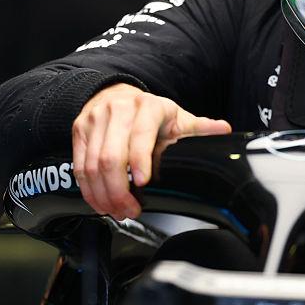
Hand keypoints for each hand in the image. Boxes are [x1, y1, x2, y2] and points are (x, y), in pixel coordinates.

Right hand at [71, 83, 230, 219]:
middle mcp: (117, 110)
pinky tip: (100, 202)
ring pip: (92, 166)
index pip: (140, 136)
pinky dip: (88, 190)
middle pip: (110, 158)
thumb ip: (199, 127)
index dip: (140, 161)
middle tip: (130, 210)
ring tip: (117, 211)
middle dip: (119, 191)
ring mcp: (94, 120)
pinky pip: (79, 166)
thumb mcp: (176, 116)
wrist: (115, 93)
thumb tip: (225, 131)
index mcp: (147, 107)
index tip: (144, 184)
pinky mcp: (79, 131)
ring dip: (103, 196)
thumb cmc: (150, 111)